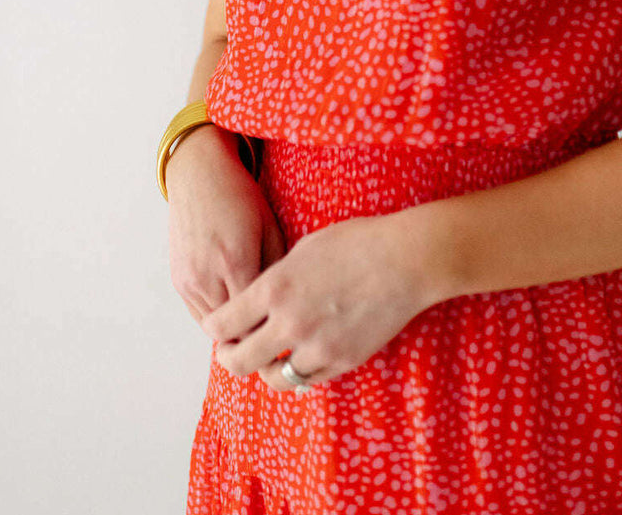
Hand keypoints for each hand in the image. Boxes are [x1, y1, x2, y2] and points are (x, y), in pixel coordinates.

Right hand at [166, 127, 284, 324]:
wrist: (200, 174)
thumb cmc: (241, 197)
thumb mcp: (269, 227)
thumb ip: (275, 270)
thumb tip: (283, 305)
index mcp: (236, 261)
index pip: (256, 318)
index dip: (275, 326)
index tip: (290, 329)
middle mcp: (207, 276)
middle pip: (234, 328)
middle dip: (256, 332)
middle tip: (277, 331)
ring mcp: (188, 280)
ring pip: (214, 326)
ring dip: (235, 328)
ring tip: (257, 319)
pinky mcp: (178, 280)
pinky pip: (199, 313)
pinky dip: (217, 315)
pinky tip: (235, 304)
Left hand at [199, 210, 435, 393]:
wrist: (405, 260)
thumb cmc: (356, 243)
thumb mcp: (304, 249)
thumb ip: (275, 278)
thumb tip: (256, 301)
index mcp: (274, 288)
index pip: (222, 323)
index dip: (216, 328)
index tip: (221, 326)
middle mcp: (289, 323)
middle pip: (238, 362)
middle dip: (229, 357)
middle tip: (232, 351)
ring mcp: (316, 346)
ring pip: (273, 378)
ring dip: (267, 367)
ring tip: (271, 356)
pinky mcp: (342, 361)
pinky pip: (308, 379)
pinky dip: (300, 371)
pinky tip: (302, 356)